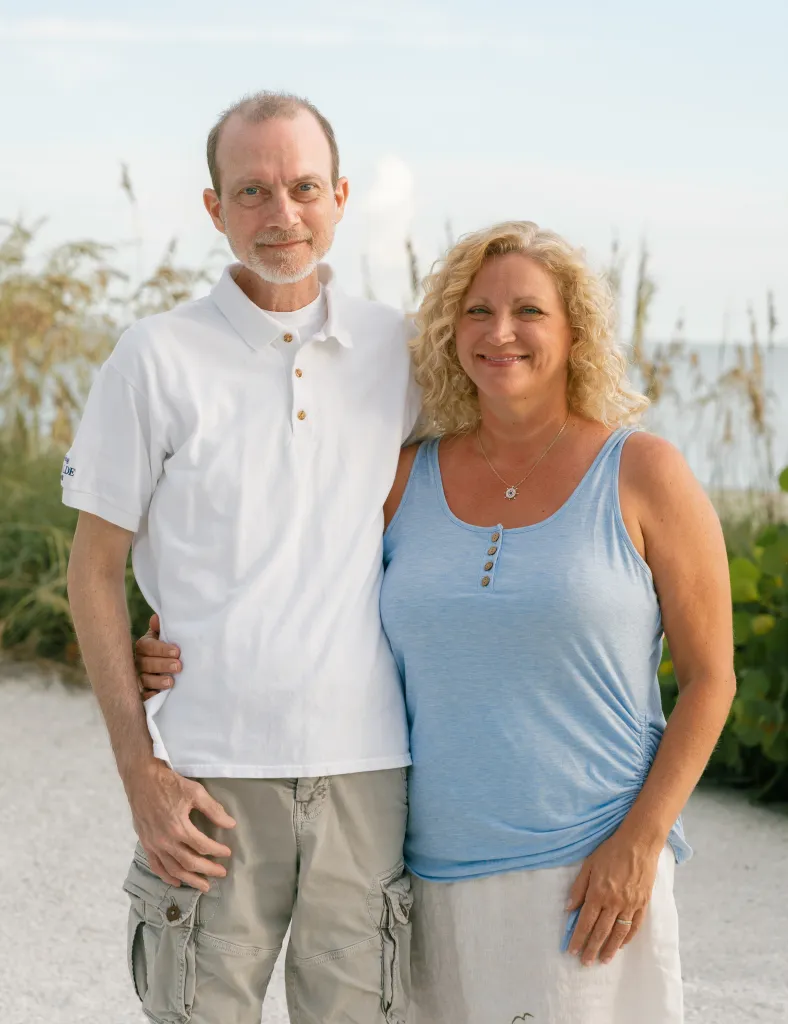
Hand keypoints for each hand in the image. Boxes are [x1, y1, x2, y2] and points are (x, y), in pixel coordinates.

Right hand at [126, 757, 235, 890]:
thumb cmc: (170, 784)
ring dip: (190, 879)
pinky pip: (156, 866)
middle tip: (221, 873)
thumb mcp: (195, 792)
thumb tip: (230, 824)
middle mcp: (165, 841)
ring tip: (204, 886)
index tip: (227, 853)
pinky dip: (167, 876)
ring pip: (174, 869)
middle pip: (190, 862)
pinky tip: (177, 881)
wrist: (142, 779)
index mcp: (179, 828)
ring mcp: (154, 844)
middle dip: (208, 870)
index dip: (217, 851)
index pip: (203, 846)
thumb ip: (214, 810)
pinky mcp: (145, 844)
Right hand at [136, 613, 182, 700]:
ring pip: (144, 679)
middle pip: (146, 664)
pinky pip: (141, 694)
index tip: (177, 652)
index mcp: (144, 645)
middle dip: (162, 665)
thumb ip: (162, 628)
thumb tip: (156, 618)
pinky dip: (147, 695)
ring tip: (171, 682)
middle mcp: (139, 660)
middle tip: (178, 667)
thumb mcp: (166, 635)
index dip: (161, 649)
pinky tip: (156, 695)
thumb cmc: (168, 646)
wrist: (170, 661)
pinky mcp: (143, 690)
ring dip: (157, 681)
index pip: (148, 646)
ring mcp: (140, 676)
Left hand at [565, 830, 661, 965]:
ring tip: (603, 960)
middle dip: (591, 948)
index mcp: (598, 892)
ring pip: (618, 933)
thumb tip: (568, 909)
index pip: (586, 921)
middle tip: (585, 962)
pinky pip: (635, 926)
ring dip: (610, 949)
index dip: (578, 937)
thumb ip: (578, 888)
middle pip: (601, 931)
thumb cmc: (610, 851)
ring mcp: (630, 904)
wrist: (638, 843)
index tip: (571, 950)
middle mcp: (614, 902)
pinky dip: (627, 938)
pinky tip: (620, 945)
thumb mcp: (588, 865)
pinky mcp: (643, 903)